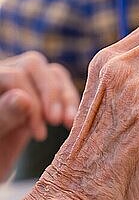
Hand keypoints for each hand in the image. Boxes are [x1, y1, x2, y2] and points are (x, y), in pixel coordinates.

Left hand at [0, 52, 78, 180]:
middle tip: (55, 121)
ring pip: (52, 74)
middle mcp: (8, 73)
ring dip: (66, 99)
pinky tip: (71, 121)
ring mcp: (26, 82)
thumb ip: (4, 114)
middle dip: (51, 93)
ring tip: (68, 123)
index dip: (32, 103)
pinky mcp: (43, 93)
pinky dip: (71, 103)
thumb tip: (23, 98)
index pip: (15, 76)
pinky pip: (62, 85)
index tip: (40, 134)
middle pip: (34, 65)